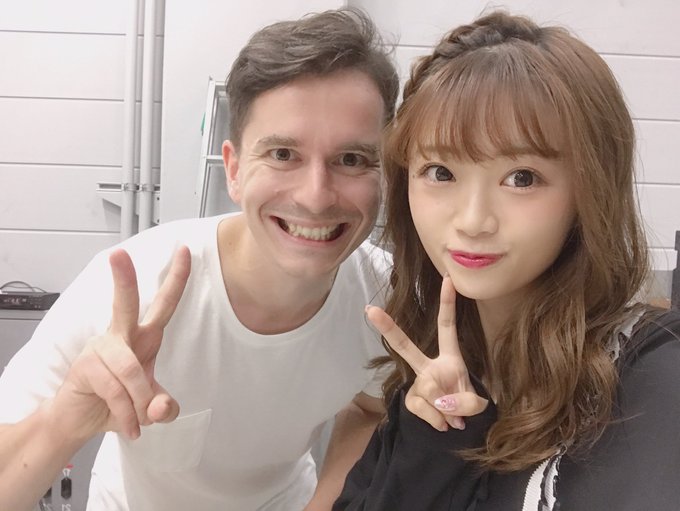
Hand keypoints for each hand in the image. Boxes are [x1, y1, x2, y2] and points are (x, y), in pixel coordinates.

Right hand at [48, 246, 190, 441]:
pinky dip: (126, 415)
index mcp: (143, 336)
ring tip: (140, 421)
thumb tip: (161, 408)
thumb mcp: (150, 406)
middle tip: (118, 254)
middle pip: (123, 304)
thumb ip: (163, 406)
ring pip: (130, 372)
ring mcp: (99, 349)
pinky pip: (115, 391)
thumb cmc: (118, 401)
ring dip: (140, 403)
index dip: (177, 279)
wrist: (80, 421)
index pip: (164, 304)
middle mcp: (121, 336)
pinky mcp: (85, 368)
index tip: (185, 251)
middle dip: (123, 279)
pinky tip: (129, 427)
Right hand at [366, 275, 487, 431]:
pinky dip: (436, 420)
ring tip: (454, 419)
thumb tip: (441, 402)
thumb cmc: (468, 405)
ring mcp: (417, 383)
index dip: (447, 303)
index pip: (447, 326)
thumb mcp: (477, 402)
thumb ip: (465, 401)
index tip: (448, 279)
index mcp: (450, 357)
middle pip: (405, 346)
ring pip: (428, 389)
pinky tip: (443, 425)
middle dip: (388, 328)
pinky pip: (422, 408)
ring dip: (445, 408)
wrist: (459, 430)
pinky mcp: (411, 401)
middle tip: (370, 310)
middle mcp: (428, 366)